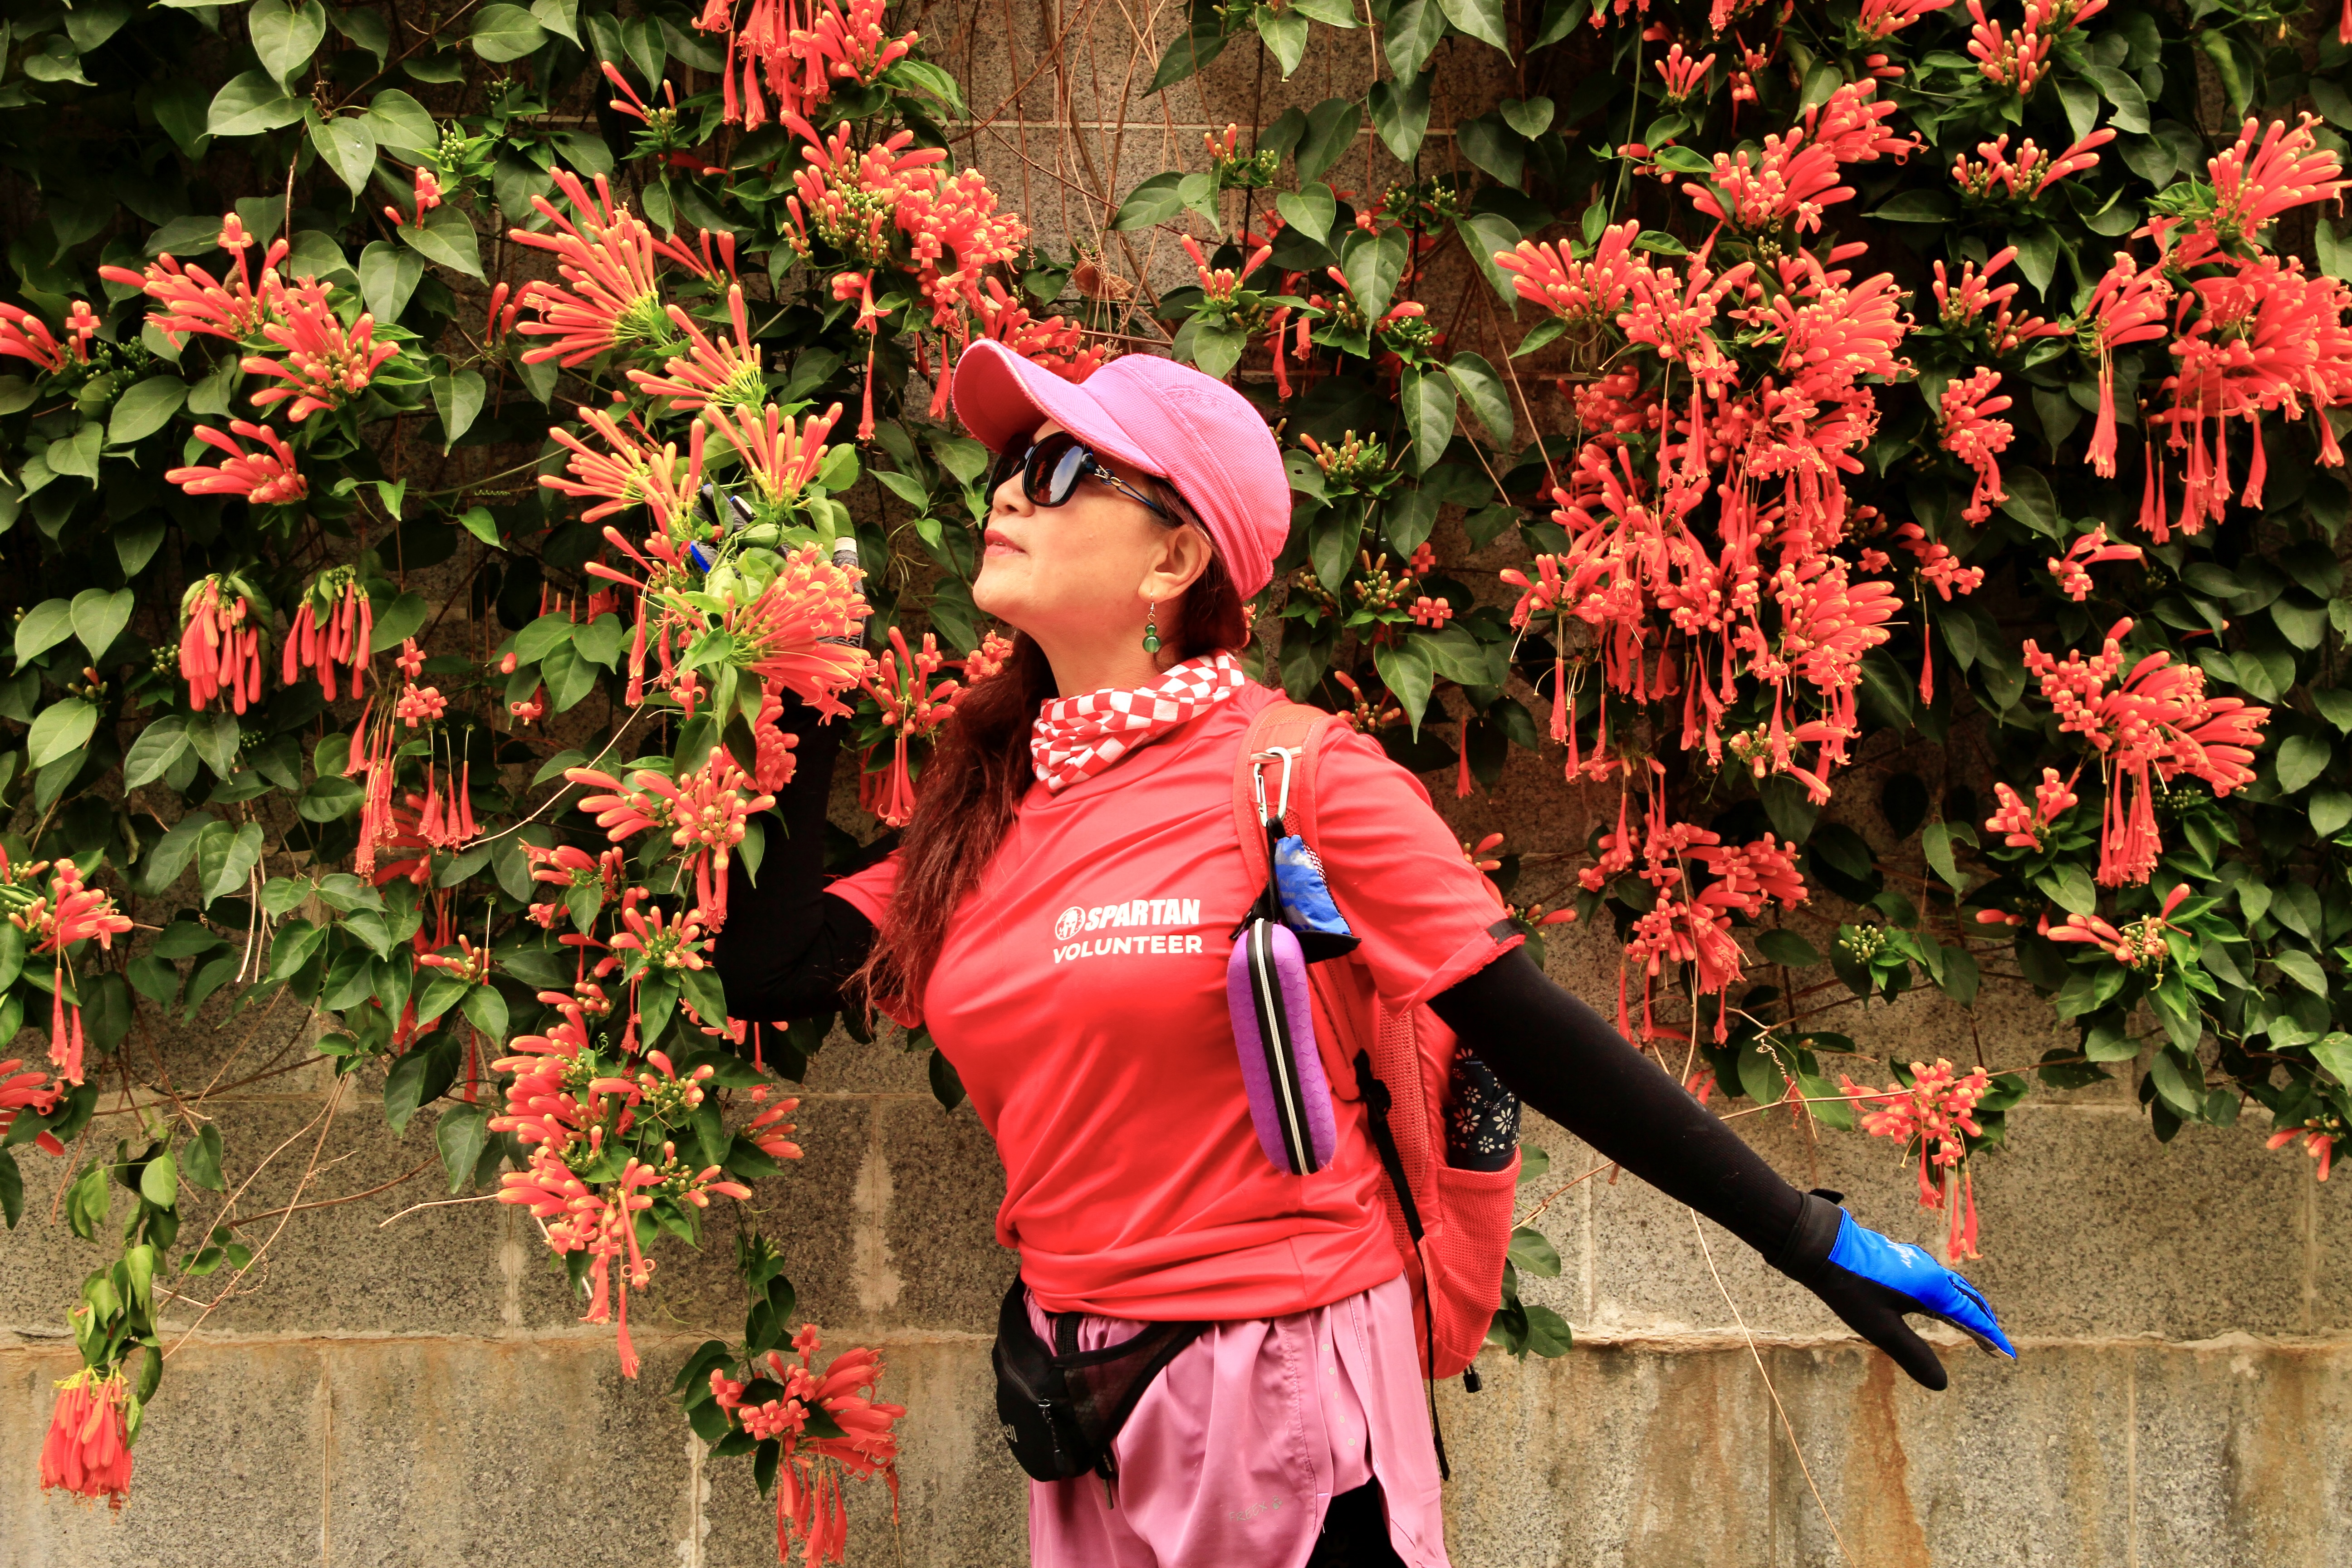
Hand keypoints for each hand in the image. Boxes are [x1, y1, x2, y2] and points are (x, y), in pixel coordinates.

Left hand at [1774, 1190, 2015, 1391]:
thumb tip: (1942, 1385)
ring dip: (1966, 1307)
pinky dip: (1947, 1297)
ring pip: (1952, 1287)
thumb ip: (1913, 1355)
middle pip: (1968, 1299)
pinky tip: (1936, 1304)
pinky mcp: (1902, 1259)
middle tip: (1994, 1345)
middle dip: (1983, 1322)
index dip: (1991, 1338)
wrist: (1823, 1246)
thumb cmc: (1851, 1288)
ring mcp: (1916, 1262)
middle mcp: (1931, 1272)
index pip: (1972, 1317)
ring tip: (1973, 1326)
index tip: (2007, 1355)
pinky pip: (1936, 1280)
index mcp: (1933, 1288)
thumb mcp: (1881, 1329)